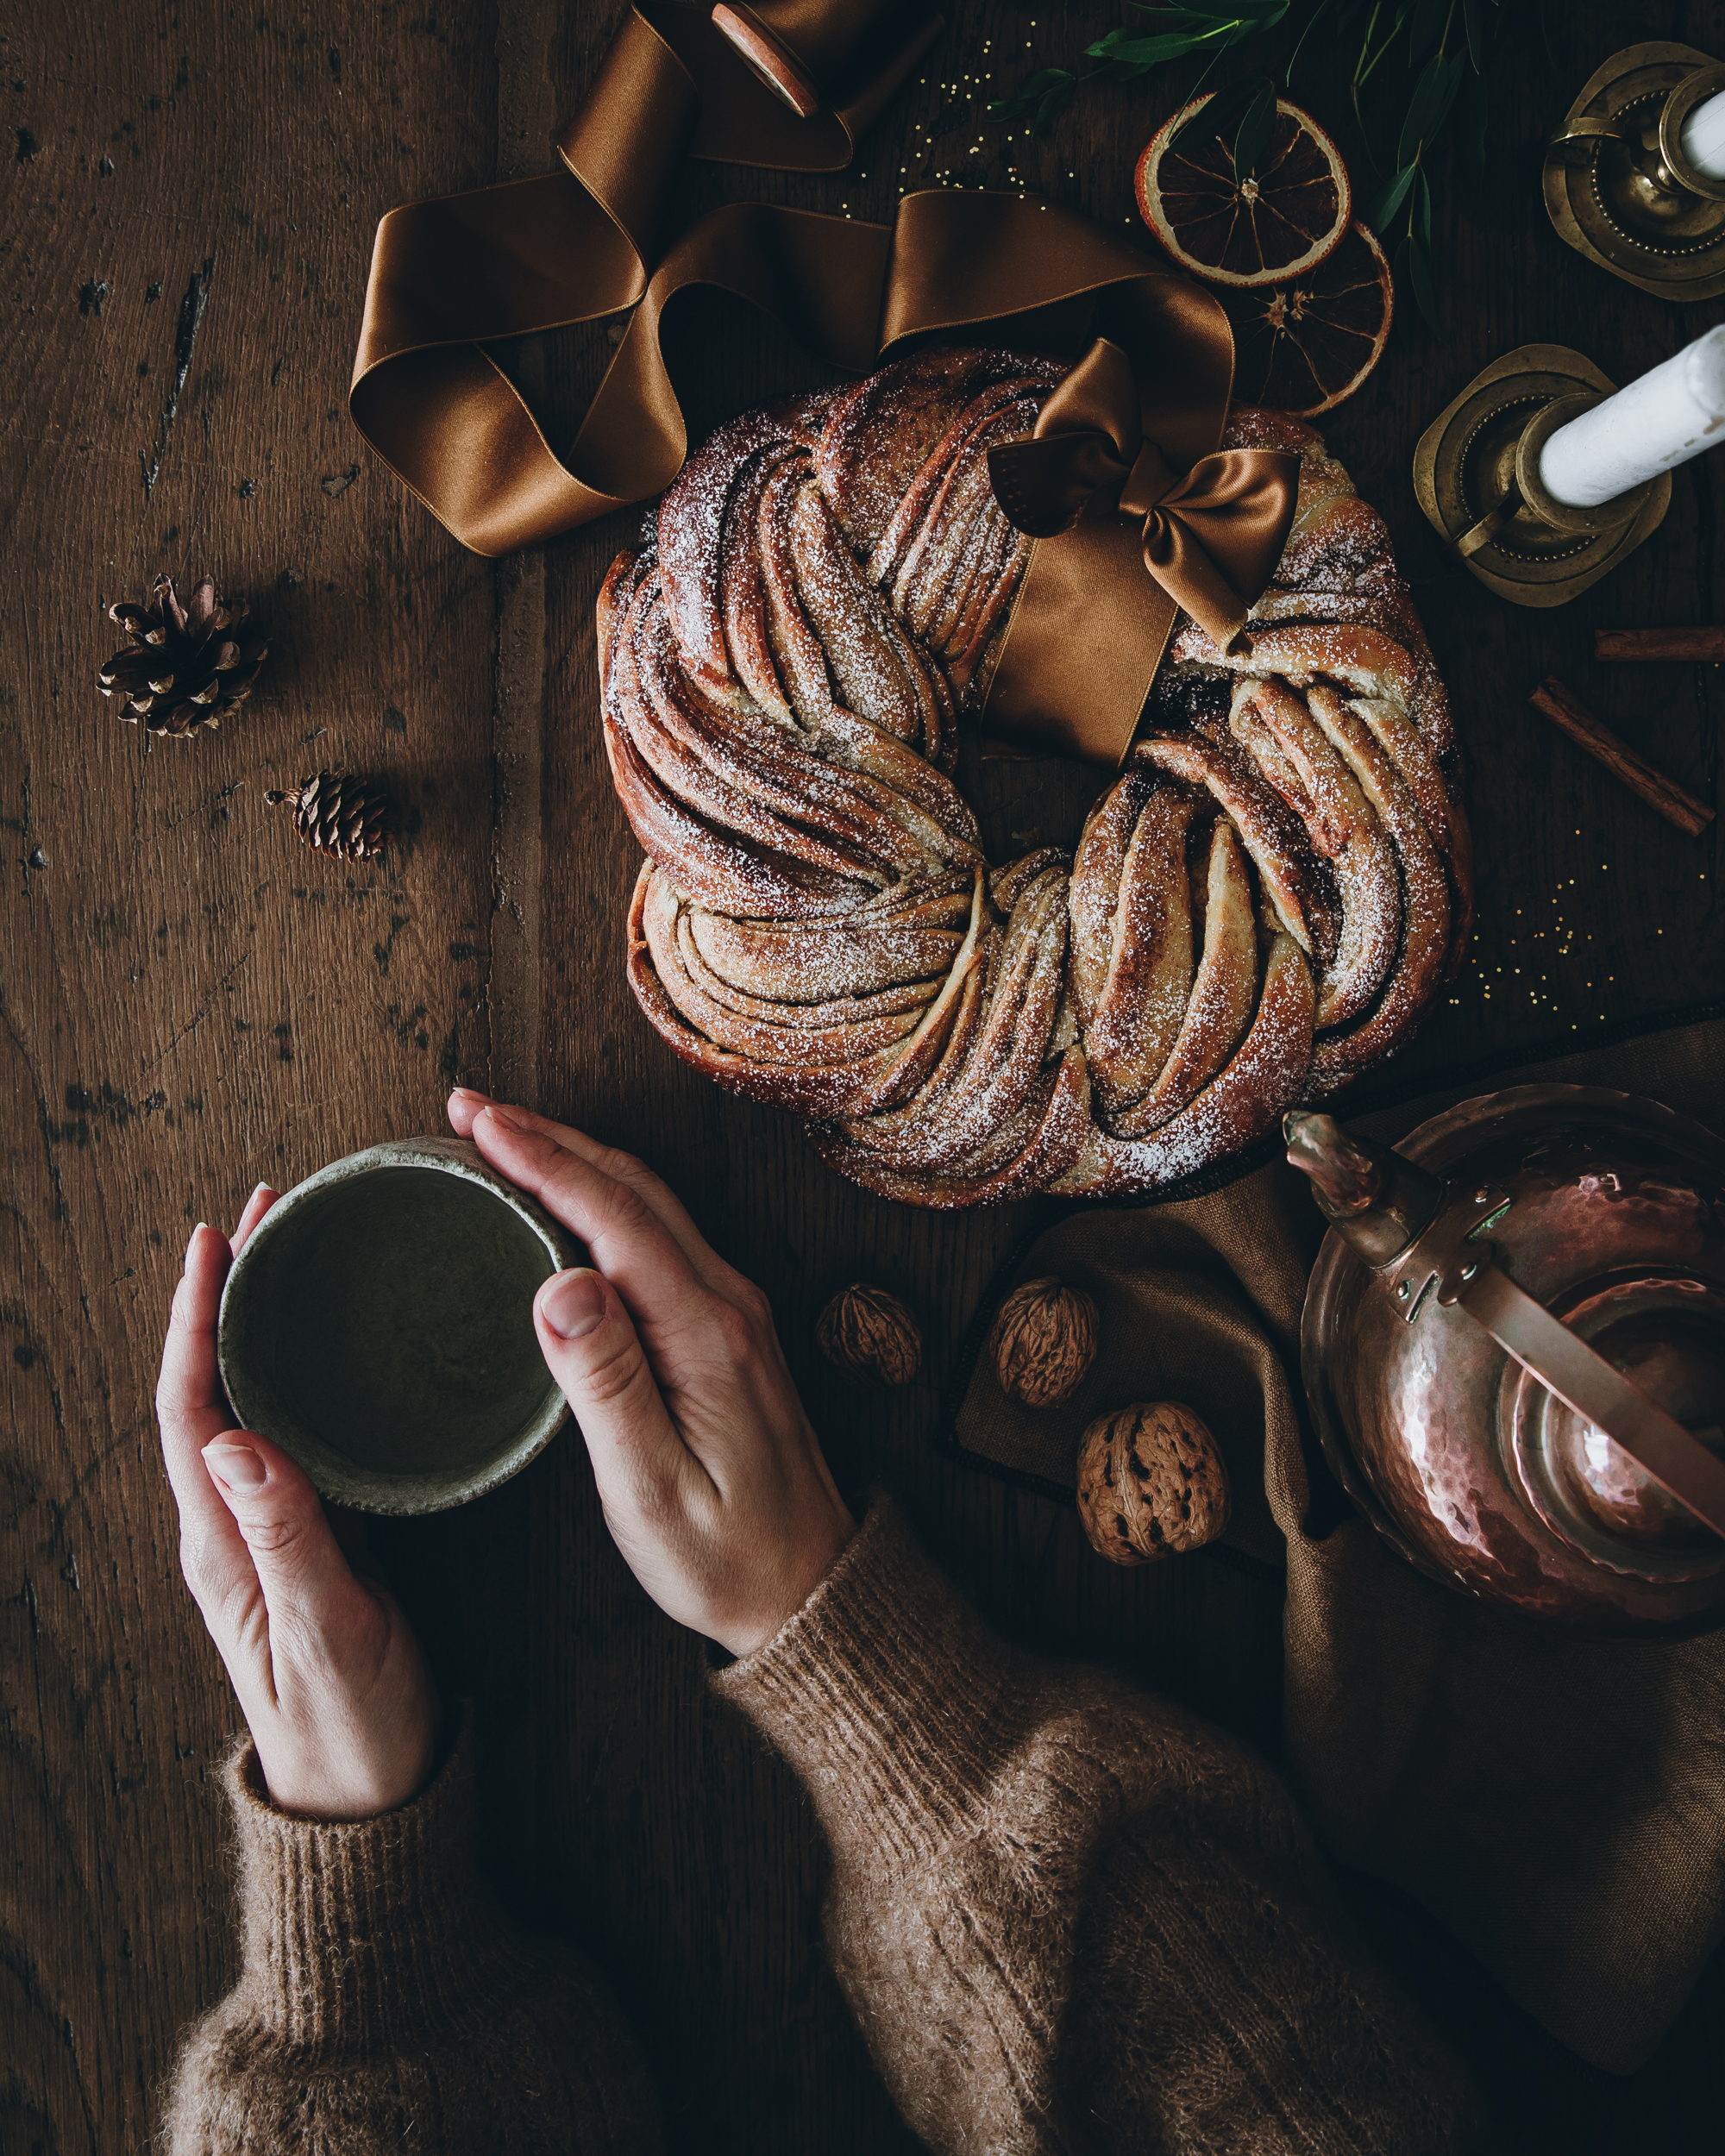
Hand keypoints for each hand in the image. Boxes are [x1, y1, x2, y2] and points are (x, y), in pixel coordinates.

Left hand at [156, 1189, 439, 1818]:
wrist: (372, 1796)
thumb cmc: (352, 1723)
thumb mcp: (327, 1631)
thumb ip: (288, 1538)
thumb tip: (237, 1440)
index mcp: (221, 1542)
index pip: (191, 1407)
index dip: (197, 1320)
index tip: (216, 1242)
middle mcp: (231, 1526)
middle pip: (211, 1386)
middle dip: (227, 1295)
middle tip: (266, 1214)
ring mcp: (268, 1530)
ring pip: (250, 1401)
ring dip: (261, 1322)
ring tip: (293, 1252)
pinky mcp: (311, 1536)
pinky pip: (292, 1429)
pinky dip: (302, 1369)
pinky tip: (332, 1345)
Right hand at [447, 1090, 854, 1655]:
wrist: (811, 1589)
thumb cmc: (725, 1556)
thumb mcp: (652, 1490)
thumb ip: (607, 1386)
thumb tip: (560, 1286)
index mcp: (705, 1334)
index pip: (615, 1216)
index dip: (543, 1159)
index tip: (479, 1120)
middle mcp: (727, 1305)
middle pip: (633, 1189)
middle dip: (549, 1138)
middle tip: (468, 1108)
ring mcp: (732, 1312)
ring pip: (649, 1204)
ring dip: (575, 1158)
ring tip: (503, 1134)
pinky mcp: (726, 1330)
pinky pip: (659, 1235)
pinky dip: (601, 1197)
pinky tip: (566, 1200)